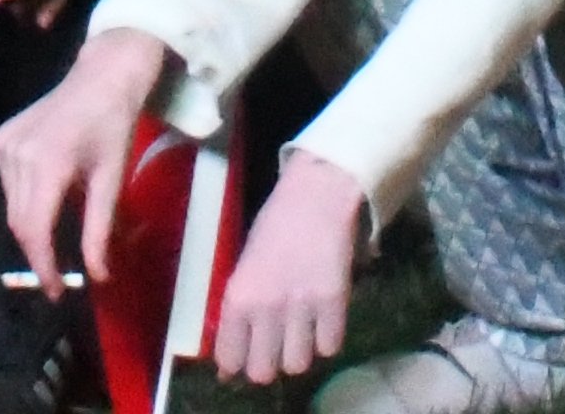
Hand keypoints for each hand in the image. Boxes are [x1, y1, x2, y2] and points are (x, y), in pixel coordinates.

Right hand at [0, 27, 167, 289]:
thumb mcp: (112, 180)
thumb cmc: (115, 126)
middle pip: (20, 222)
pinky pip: (9, 186)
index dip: (44, 266)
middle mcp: (18, 153)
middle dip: (39, 253)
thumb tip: (99, 278)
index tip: (56, 293)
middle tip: (58, 278)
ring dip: (31, 230)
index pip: (35, 229)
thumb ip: (100, 231)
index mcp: (48, 163)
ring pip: (12, 207)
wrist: (104, 76)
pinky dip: (25, 204)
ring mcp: (5, 143)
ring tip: (55, 245)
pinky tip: (45, 205)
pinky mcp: (1, 138)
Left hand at [204, 158, 365, 386]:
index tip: (244, 356)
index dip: (237, 363)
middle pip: (263, 371)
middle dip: (268, 363)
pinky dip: (327, 339)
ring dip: (299, 352)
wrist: (318, 193)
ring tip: (301, 332)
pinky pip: (329, 346)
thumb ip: (239, 309)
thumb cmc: (275, 224)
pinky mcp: (335, 300)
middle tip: (274, 346)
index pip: (230, 358)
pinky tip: (323, 321)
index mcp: (238, 296)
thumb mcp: (244, 266)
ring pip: (297, 365)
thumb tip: (233, 354)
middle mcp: (266, 307)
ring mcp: (302, 305)